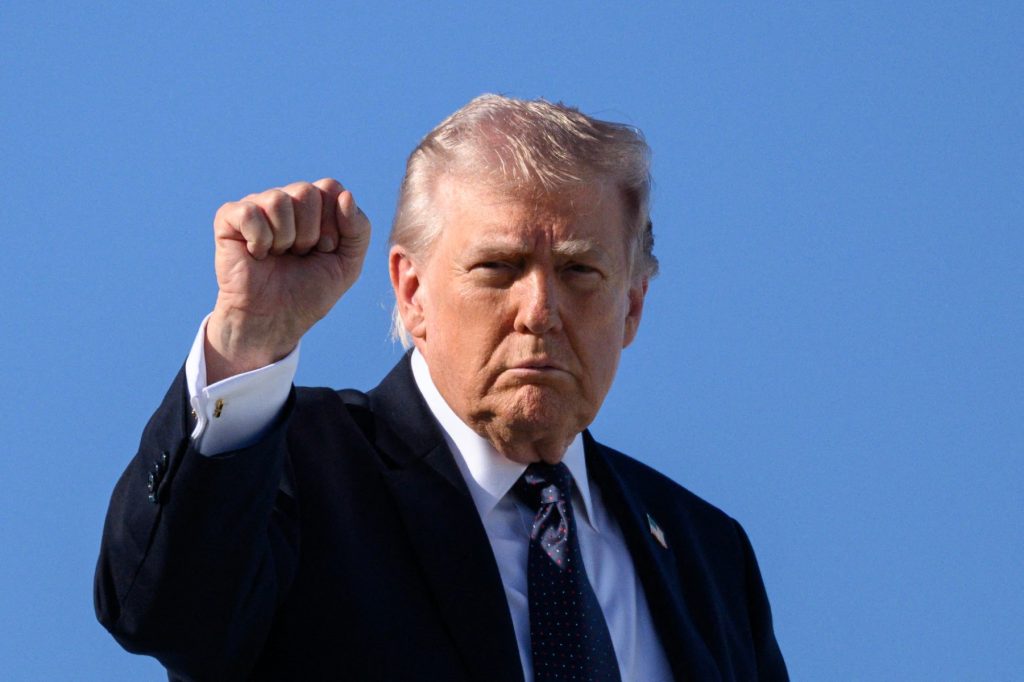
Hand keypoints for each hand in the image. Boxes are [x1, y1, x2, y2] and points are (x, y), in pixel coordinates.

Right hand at [205, 179, 370, 382]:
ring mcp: (256, 206)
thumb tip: (345, 195)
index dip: (333, 224)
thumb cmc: (309, 291)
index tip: (325, 249)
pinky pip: (250, 213)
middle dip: (310, 233)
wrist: (275, 320)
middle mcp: (285, 200)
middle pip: (306, 191)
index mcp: (314, 205)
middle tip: (300, 255)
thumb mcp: (348, 264)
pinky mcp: (229, 218)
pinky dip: (260, 240)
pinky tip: (257, 254)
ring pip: (279, 200)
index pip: (331, 188)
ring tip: (279, 255)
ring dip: (285, 239)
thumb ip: (359, 229)